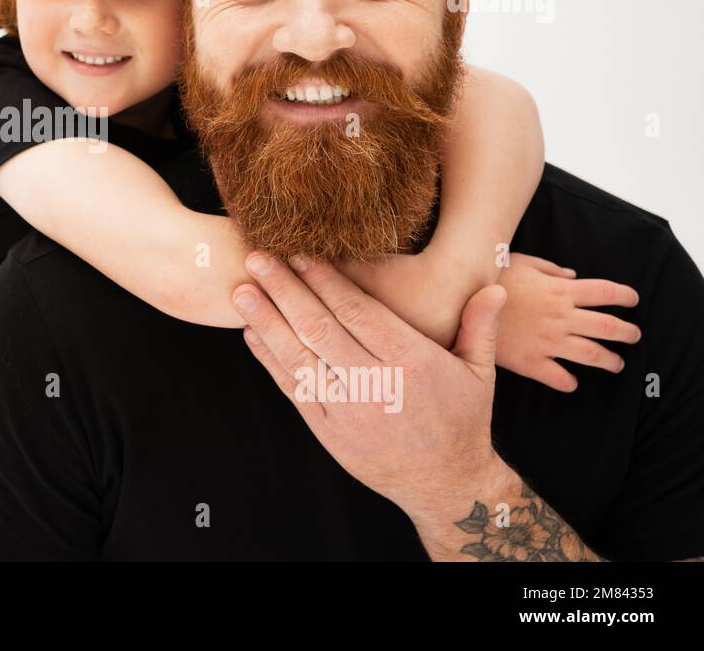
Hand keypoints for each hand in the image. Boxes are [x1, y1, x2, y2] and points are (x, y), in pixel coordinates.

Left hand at [234, 252, 509, 524]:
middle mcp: (375, 383)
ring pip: (299, 357)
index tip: (300, 253)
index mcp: (411, 362)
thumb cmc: (462, 420)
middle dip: (284, 290)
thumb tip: (495, 285)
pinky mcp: (329, 432)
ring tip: (241, 291)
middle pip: (320, 327)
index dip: (325, 280)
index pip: (358, 311)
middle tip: (257, 258)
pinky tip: (252, 335)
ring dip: (266, 321)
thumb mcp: (480, 373)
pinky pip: (294, 390)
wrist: (446, 484)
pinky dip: (270, 361)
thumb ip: (480, 326)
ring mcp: (348, 410)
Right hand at [496, 253, 639, 391]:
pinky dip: (569, 382)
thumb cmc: (493, 279)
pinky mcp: (530, 362)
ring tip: (616, 363)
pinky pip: (559, 378)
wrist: (460, 302)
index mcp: (560, 291)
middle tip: (633, 336)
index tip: (633, 300)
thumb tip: (572, 275)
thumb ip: (551, 270)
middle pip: (608, 326)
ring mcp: (547, 341)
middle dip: (628, 333)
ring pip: (592, 355)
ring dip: (610, 361)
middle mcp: (560, 317)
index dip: (625, 295)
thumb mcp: (522, 263)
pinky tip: (571, 381)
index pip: (606, 292)